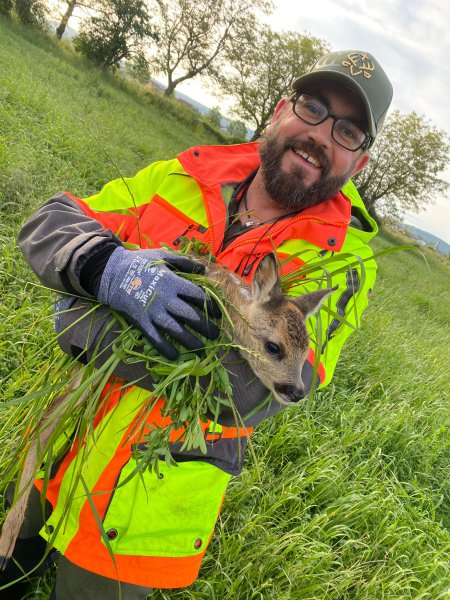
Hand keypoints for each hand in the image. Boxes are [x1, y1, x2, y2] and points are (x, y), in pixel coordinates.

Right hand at [97, 247, 219, 358]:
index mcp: (173, 282)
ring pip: (176, 330)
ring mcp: (153, 312)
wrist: (111, 272)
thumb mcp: (163, 256)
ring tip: (202, 348)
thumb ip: (184, 262)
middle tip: (216, 334)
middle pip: (191, 316)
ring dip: (190, 341)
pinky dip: (165, 348)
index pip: (198, 296)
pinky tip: (175, 356)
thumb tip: (204, 269)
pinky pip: (155, 338)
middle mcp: (166, 299)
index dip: (210, 305)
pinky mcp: (141, 321)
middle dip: (205, 327)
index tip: (217, 314)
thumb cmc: (140, 262)